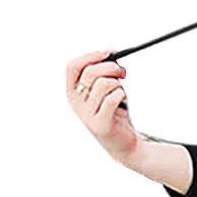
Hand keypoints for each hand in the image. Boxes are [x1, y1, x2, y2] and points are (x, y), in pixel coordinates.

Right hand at [67, 49, 139, 165]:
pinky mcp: (101, 125)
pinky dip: (122, 94)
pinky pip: (113, 98)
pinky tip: (123, 100)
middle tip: (123, 72)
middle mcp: (76, 104)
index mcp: (73, 92)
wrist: (124, 144)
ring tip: (122, 91)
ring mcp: (87, 116)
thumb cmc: (114, 113)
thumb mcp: (104, 89)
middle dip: (111, 67)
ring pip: (104, 84)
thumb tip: (111, 54)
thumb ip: (103, 72)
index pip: (72, 67)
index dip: (90, 56)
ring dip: (118, 83)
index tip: (108, 52)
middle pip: (90, 72)